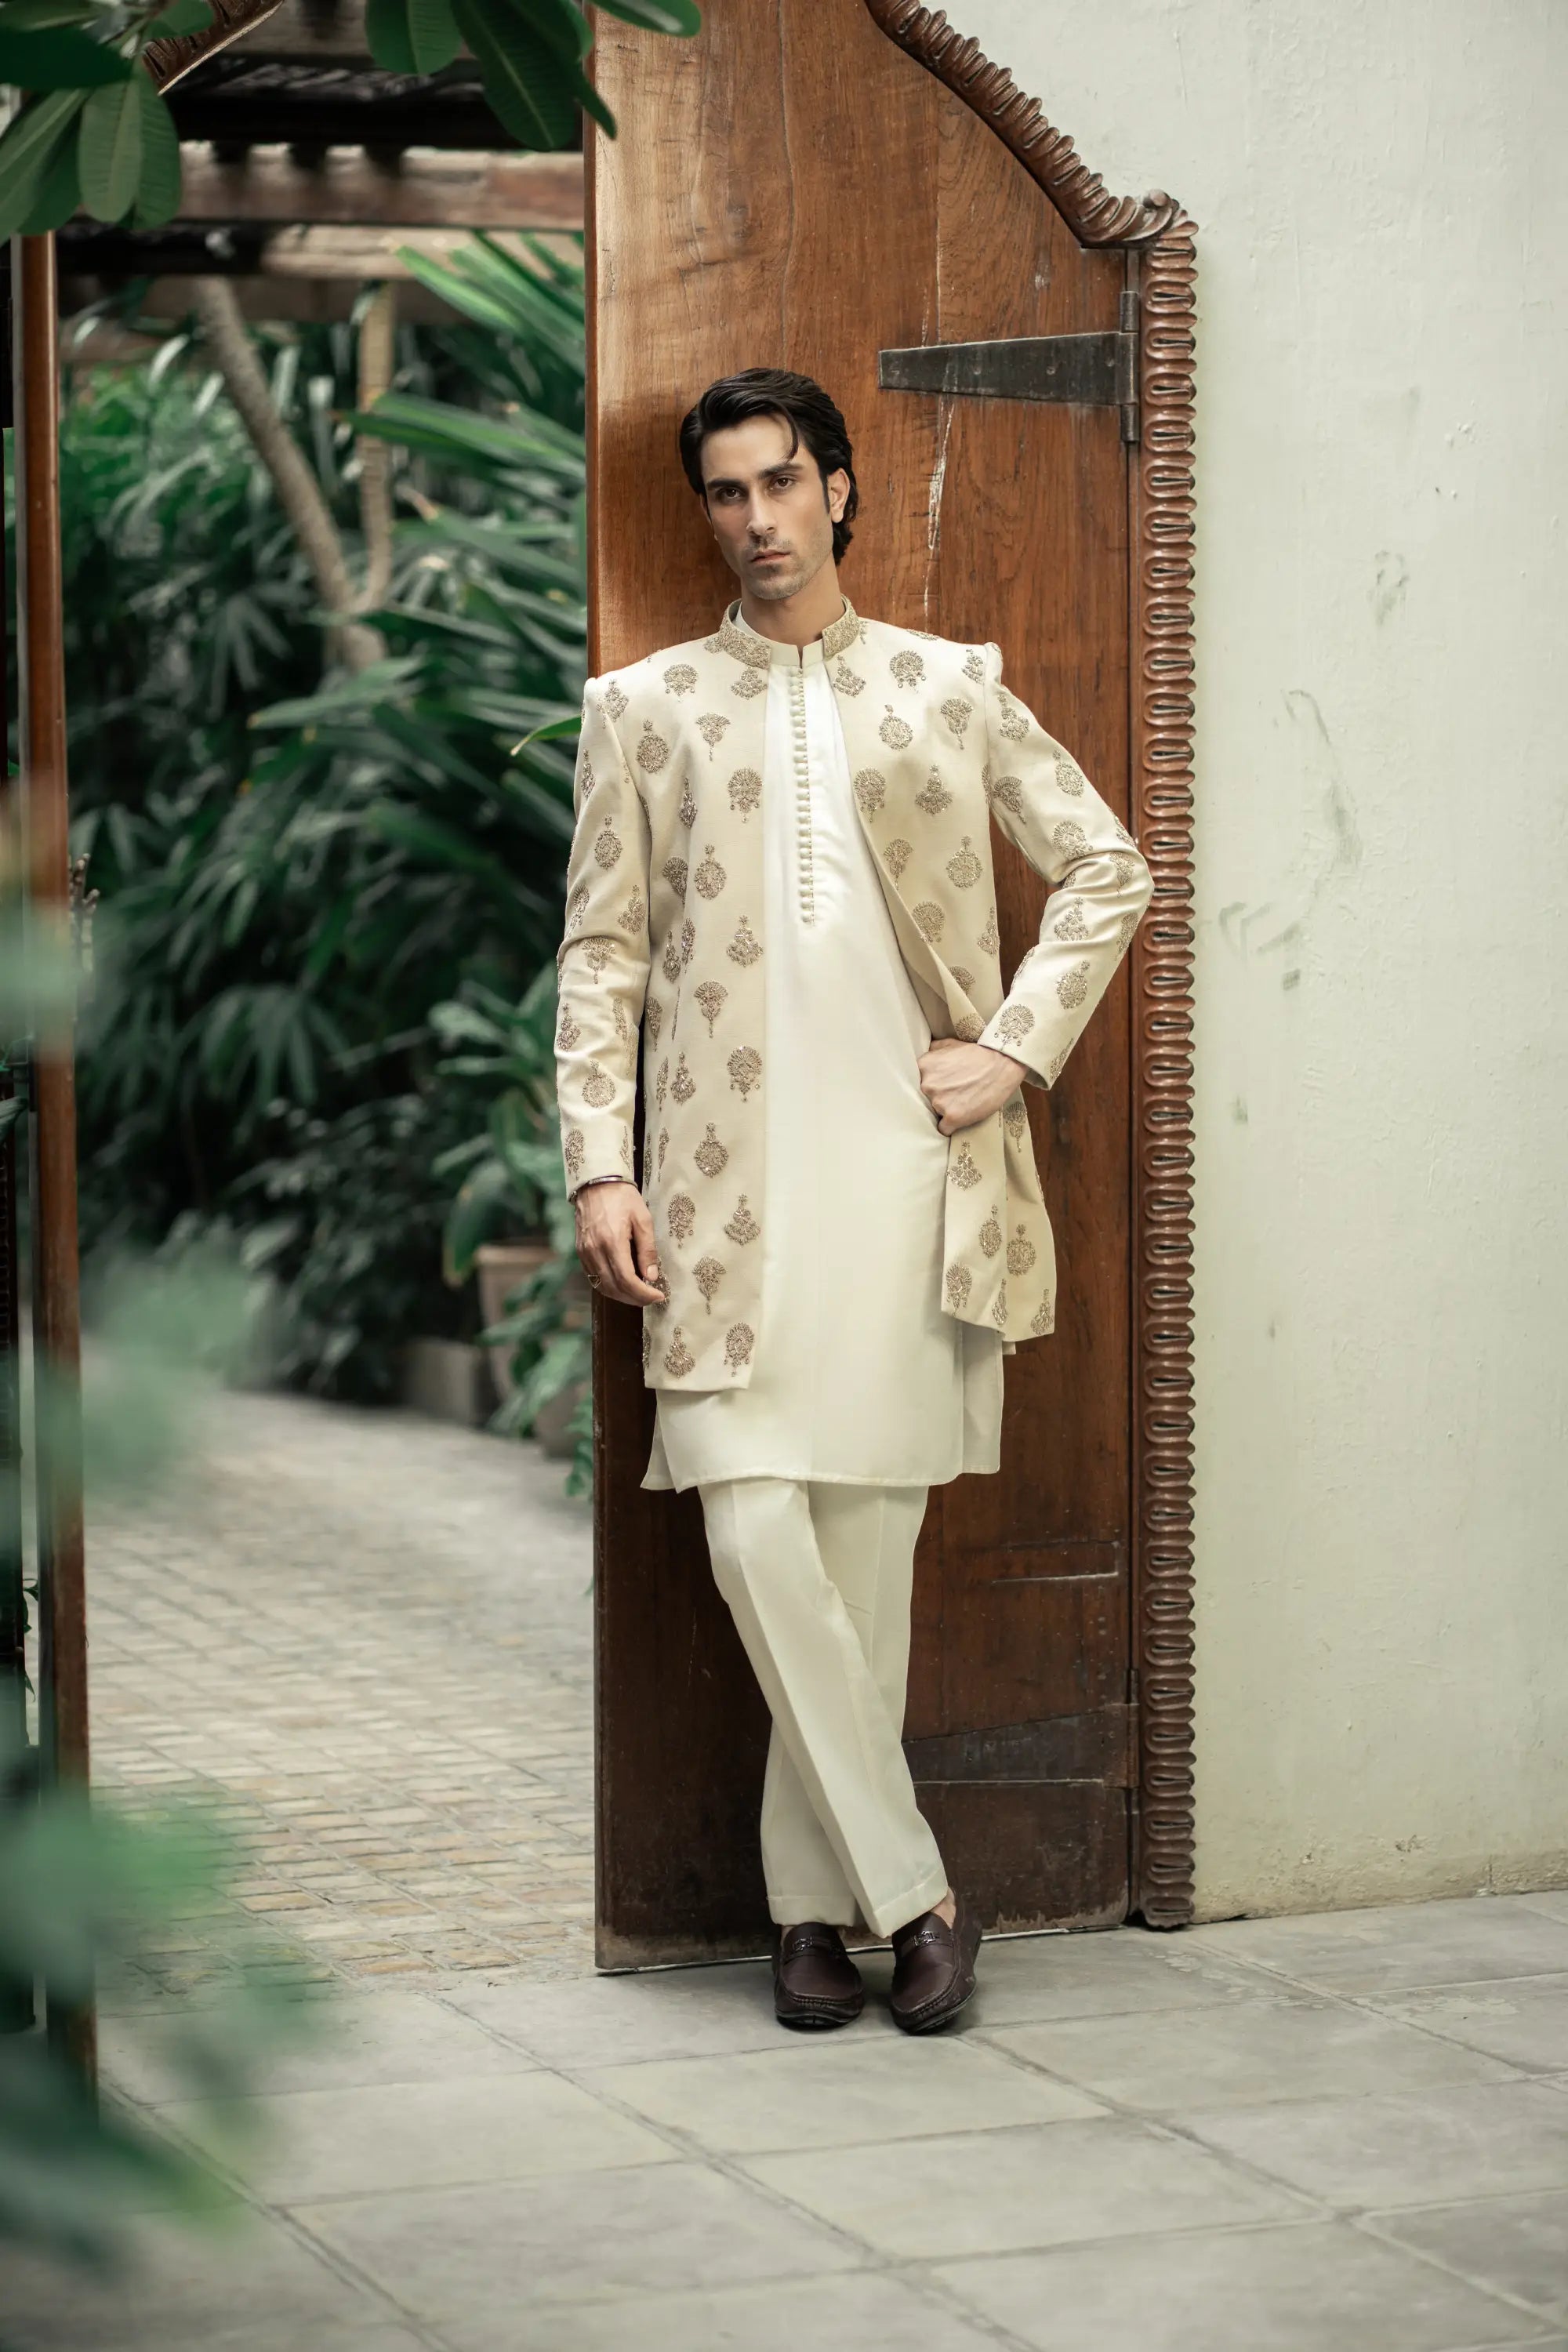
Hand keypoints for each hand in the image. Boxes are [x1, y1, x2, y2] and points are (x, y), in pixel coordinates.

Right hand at [574, 1180, 666, 1305]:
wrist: (596, 1182)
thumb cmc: (623, 1198)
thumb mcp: (643, 1219)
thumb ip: (648, 1250)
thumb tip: (651, 1276)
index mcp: (612, 1242)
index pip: (627, 1280)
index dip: (644, 1294)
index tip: (659, 1296)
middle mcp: (595, 1251)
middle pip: (614, 1288)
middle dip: (635, 1299)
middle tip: (651, 1298)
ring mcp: (584, 1253)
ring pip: (602, 1286)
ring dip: (621, 1296)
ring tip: (639, 1294)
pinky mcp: (580, 1252)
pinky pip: (593, 1277)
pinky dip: (608, 1286)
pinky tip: (622, 1284)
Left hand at [917, 1039, 1026, 1134]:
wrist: (1003, 1064)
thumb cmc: (978, 1054)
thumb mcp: (950, 1044)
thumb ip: (933, 1051)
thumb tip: (924, 1056)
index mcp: (923, 1066)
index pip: (914, 1082)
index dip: (926, 1086)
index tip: (937, 1087)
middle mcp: (927, 1085)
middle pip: (922, 1099)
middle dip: (935, 1098)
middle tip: (952, 1094)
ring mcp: (939, 1102)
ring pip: (933, 1114)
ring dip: (944, 1111)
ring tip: (960, 1102)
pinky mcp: (953, 1117)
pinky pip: (943, 1129)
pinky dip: (950, 1127)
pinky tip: (960, 1118)